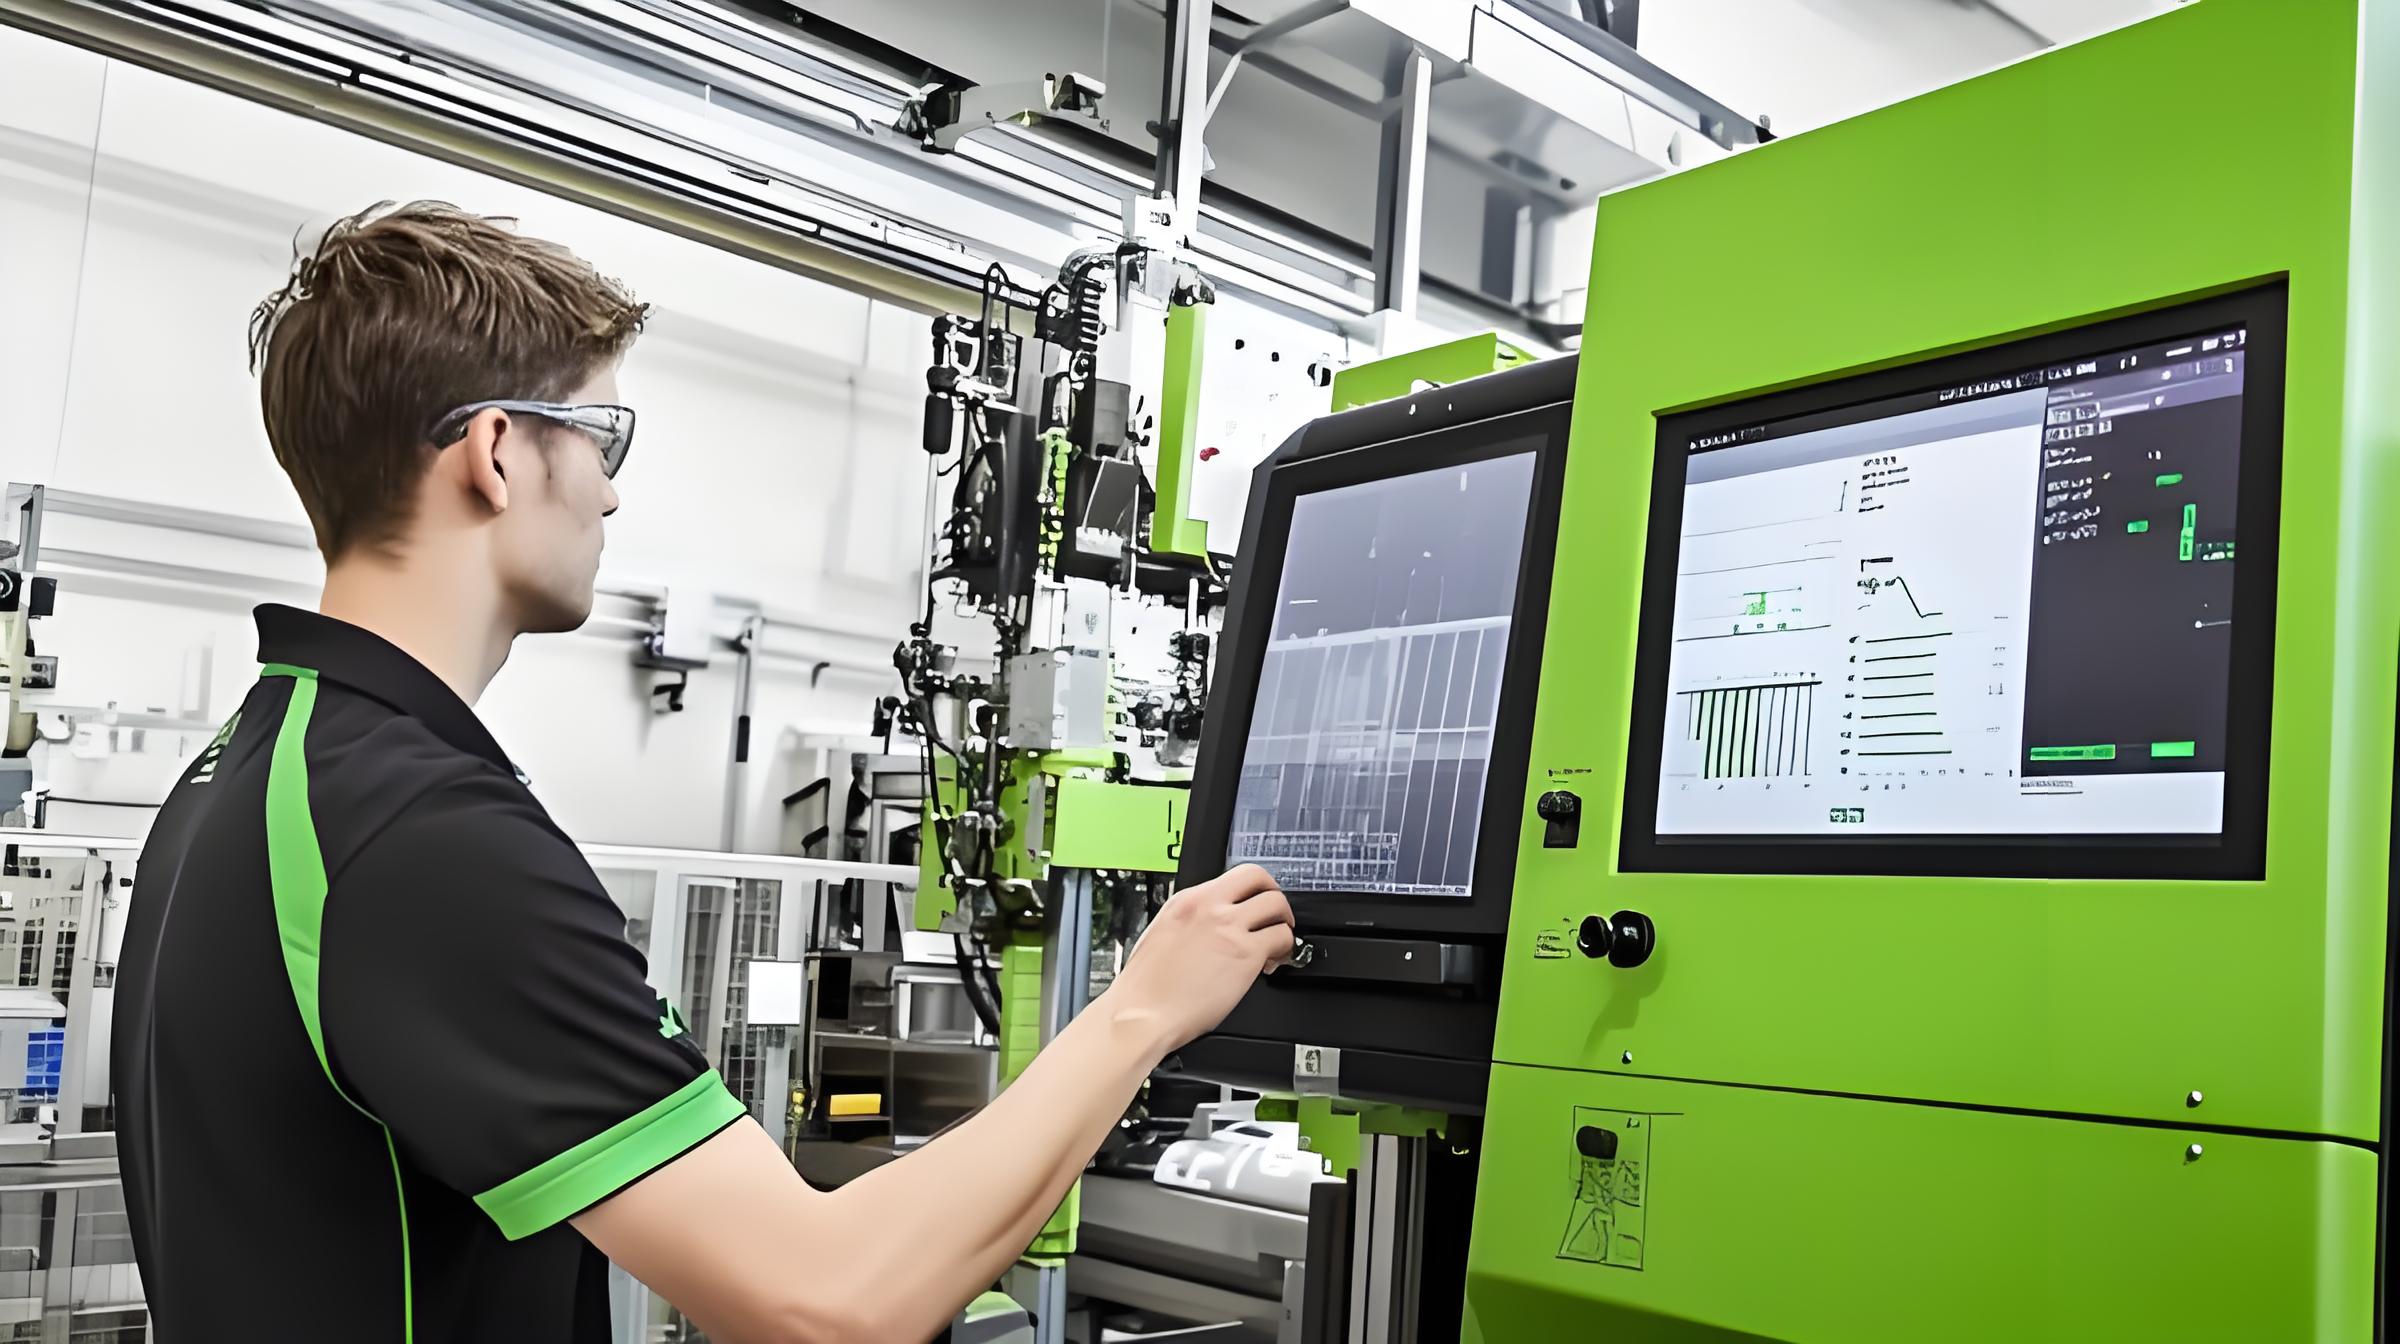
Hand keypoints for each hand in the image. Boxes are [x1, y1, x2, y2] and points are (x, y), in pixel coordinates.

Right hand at [1105, 864, 1293, 1054]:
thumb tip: (1212, 925)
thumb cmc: (1146, 987)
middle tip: (1275, 915)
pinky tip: (1272, 963)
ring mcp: (1230, 927)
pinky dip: (1285, 949)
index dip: (1252, 889)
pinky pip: (1282, 938)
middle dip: (1274, 896)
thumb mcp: (1162, 933)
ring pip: (1277, 905)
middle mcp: (1210, 907)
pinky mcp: (1247, 953)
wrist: (1142, 1014)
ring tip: (1276, 944)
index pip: (1233, 876)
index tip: (1256, 901)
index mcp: (1187, 900)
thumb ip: (1191, 921)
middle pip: (1259, 878)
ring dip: (1283, 923)